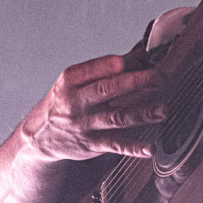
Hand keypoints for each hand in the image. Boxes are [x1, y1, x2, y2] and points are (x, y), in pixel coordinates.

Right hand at [23, 54, 164, 161]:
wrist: (39, 136)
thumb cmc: (66, 101)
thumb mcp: (75, 81)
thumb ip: (105, 69)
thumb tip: (142, 54)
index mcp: (72, 79)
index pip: (98, 67)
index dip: (123, 62)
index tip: (146, 57)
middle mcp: (76, 101)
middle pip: (109, 89)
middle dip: (136, 82)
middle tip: (161, 78)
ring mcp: (84, 123)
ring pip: (117, 117)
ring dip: (142, 114)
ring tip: (163, 110)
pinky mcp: (91, 143)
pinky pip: (115, 145)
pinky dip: (133, 148)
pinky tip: (150, 148)